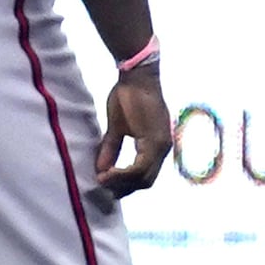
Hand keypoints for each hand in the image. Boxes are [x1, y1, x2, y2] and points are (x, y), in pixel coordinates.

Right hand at [97, 63, 172, 195]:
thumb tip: (101, 170)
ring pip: (144, 177)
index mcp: (157, 146)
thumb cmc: (127, 97)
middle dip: (124, 188)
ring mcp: (162, 145)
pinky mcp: (155, 140)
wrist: (136, 76)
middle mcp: (163, 148)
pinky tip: (107, 173)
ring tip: (102, 180)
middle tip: (104, 187)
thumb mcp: (117, 128)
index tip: (107, 185)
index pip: (145, 176)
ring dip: (121, 183)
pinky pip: (140, 167)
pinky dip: (123, 174)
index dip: (126, 185)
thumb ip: (111, 149)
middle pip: (146, 182)